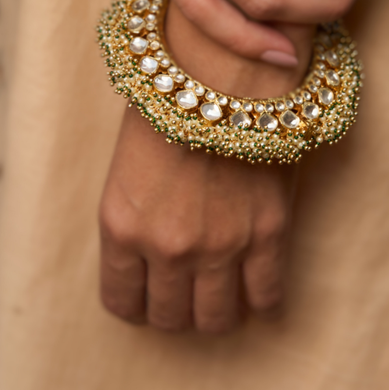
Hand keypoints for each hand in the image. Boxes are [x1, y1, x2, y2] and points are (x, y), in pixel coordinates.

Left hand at [99, 103, 295, 333]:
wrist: (222, 68)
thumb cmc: (169, 105)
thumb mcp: (128, 167)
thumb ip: (135, 221)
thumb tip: (149, 261)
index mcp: (120, 226)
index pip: (122, 301)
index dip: (137, 303)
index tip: (149, 294)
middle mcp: (167, 245)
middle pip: (170, 318)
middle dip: (176, 308)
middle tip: (187, 288)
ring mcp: (220, 245)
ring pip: (216, 320)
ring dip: (216, 312)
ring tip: (221, 289)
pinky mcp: (267, 235)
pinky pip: (267, 299)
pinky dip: (262, 302)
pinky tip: (257, 286)